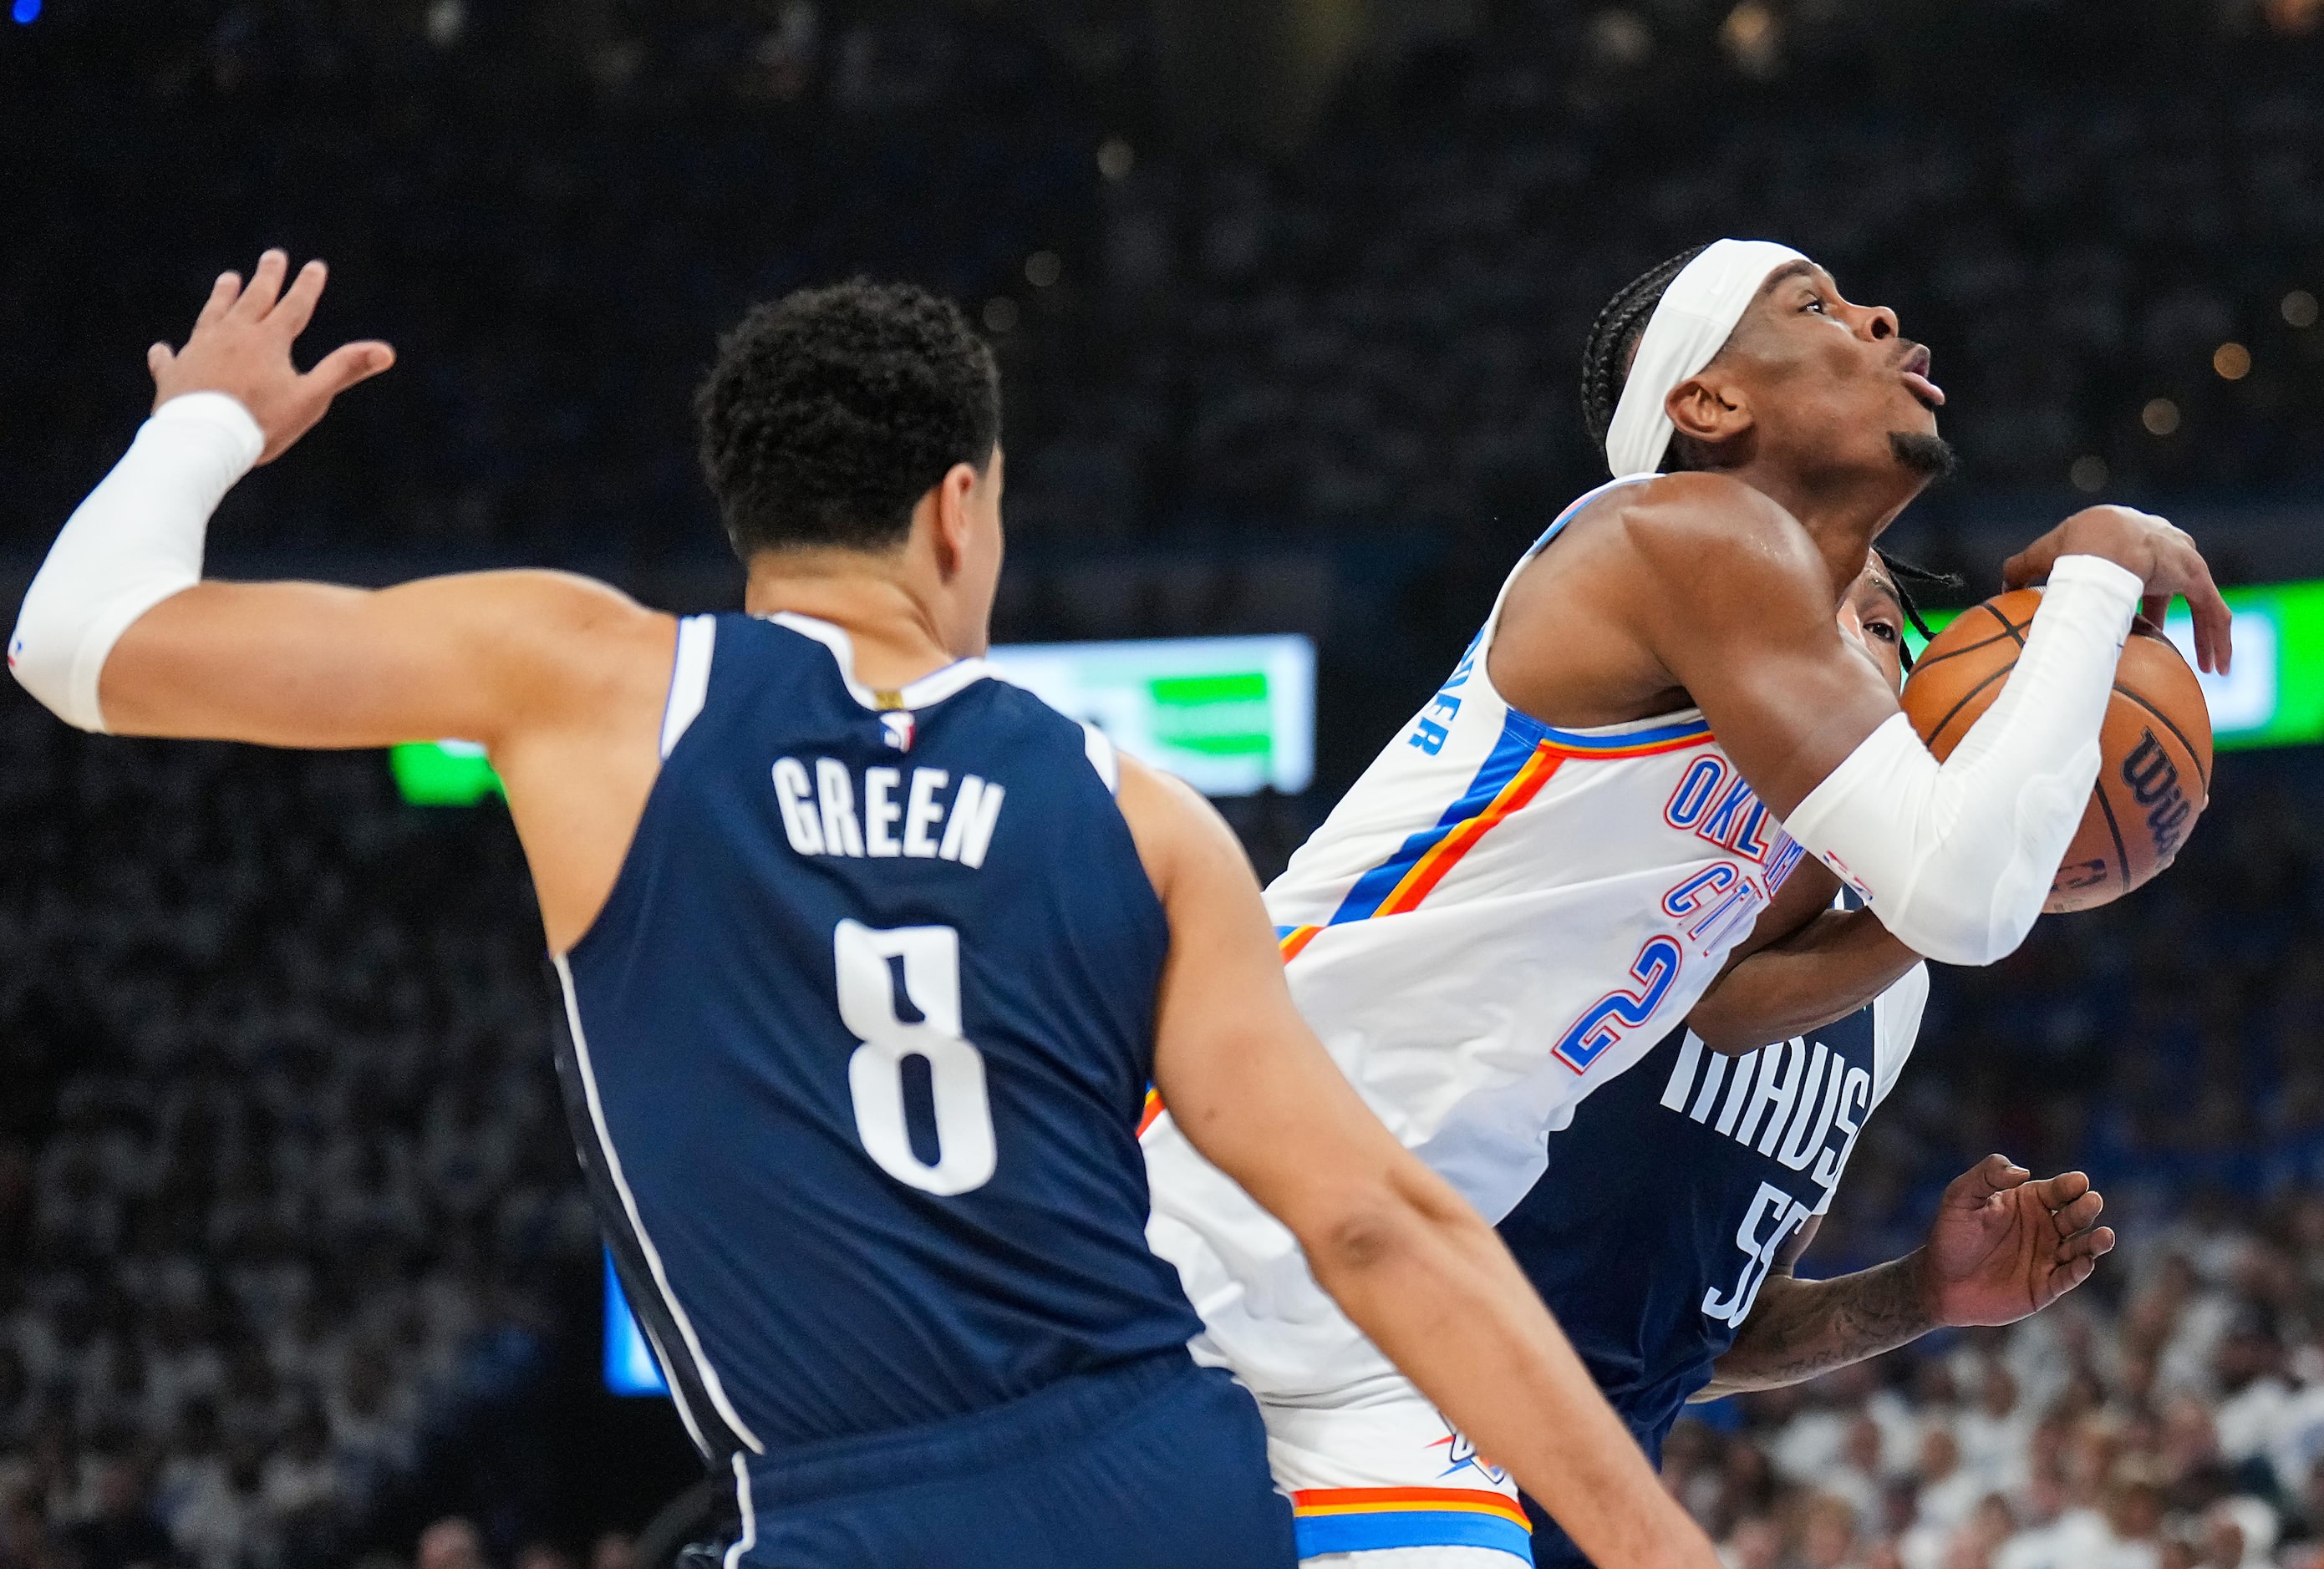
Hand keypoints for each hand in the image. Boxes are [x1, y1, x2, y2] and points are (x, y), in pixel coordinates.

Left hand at [148, 249, 393, 464]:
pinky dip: (170, 354)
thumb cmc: (262, 422)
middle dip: (267, 276)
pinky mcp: (174, 374)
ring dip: (222, 297)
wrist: (203, 439)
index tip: (315, 266)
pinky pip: (171, 359)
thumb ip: (344, 370)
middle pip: (252, 299)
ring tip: (229, 279)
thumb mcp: (310, 397)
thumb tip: (386, 351)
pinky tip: (164, 349)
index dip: (307, 286)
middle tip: (273, 254)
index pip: (293, 306)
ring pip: (213, 315)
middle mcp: (232, 335)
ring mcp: (199, 351)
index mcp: (268, 340)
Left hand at [1913, 1154, 2114, 1327]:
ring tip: (2105, 1236)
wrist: (1940, 1280)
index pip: (2058, 1190)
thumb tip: (2022, 1171)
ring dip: (2095, 1242)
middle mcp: (2045, 1227)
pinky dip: (2079, 1270)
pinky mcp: (2046, 1286)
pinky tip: (2085, 1262)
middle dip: (2086, 1208)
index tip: (2079, 1182)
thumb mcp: (1960, 1197)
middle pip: (2075, 1215)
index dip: (2070, 1185)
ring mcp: (2048, 1257)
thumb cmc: (1951, 1234)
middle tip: (2092, 1201)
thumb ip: (1987, 1176)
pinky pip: (2068, 1277)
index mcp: (2030, 1201)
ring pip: (2081, 1247)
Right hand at [2003, 504, 2230, 673]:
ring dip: (2207, 633)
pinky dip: (2217, 640)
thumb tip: (2003, 588)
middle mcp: (2164, 545)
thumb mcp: (2037, 559)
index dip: (2137, 589)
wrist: (2100, 542)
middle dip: (2170, 604)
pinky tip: (2219, 667)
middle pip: (2174, 580)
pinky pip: (2214, 613)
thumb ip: (2021, 571)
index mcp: (2129, 538)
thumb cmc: (2068, 548)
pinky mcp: (2196, 577)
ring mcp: (2184, 560)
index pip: (2139, 565)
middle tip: (2163, 633)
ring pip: (2202, 601)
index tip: (2133, 614)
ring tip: (2210, 665)